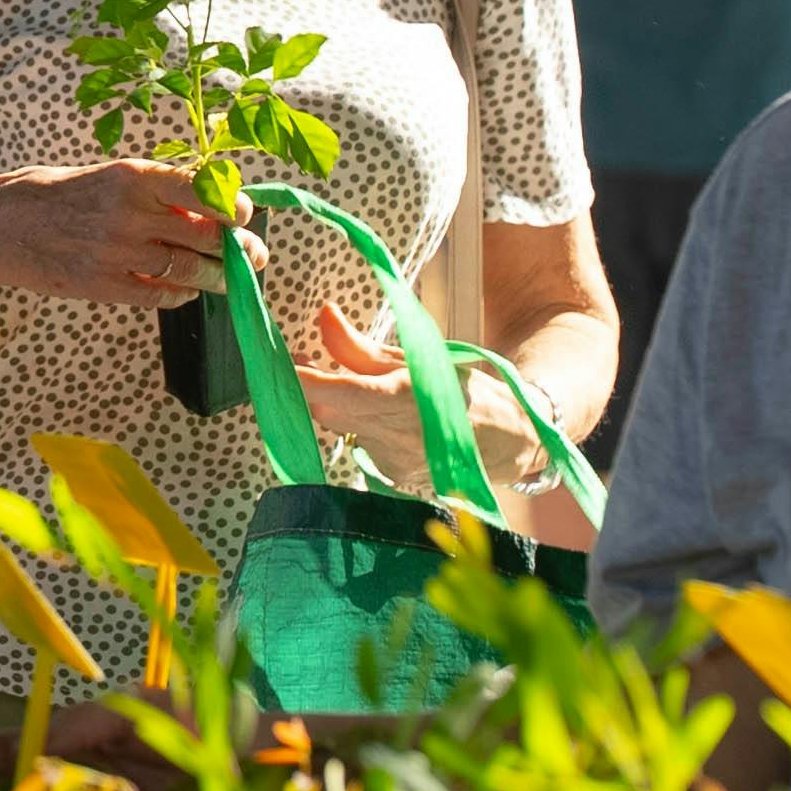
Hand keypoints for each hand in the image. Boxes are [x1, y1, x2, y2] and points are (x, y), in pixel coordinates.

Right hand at [0, 160, 245, 310]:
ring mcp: (116, 253)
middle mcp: (129, 214)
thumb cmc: (50, 193)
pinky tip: (185, 291)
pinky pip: (158, 295)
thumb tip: (206, 204)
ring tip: (229, 279)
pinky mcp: (102, 285)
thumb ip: (151, 191)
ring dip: (216, 277)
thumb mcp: (104, 176)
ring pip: (188, 271)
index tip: (246, 215)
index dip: (232, 205)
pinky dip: (179, 296)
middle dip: (237, 248)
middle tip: (254, 254)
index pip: (200, 190)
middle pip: (204, 236)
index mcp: (131, 176)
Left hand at [304, 300, 549, 478]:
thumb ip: (361, 346)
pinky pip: (359, 444)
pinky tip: (389, 420)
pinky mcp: (391, 476)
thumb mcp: (418, 357)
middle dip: (315, 387)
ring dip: (342, 407)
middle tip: (311, 360)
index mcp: (403, 400)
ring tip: (371, 390)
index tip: (281, 362)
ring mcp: (391, 462)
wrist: (509, 440)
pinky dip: (362, 427)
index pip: (339, 392)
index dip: (303, 380)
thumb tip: (323, 314)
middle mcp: (393, 438)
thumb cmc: (465, 390)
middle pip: (327, 411)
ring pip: (341, 428)